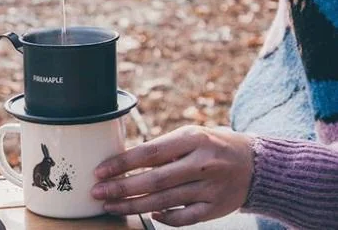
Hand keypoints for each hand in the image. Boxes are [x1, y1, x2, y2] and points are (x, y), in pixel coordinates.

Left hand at [91, 126, 253, 226]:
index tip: (100, 171)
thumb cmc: (212, 145)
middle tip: (98, 193)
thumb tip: (126, 161)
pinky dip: (164, 218)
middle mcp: (201, 164)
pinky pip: (184, 218)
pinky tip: (149, 214)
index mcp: (192, 138)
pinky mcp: (215, 209)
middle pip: (153, 180)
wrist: (255, 164)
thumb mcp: (190, 135)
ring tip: (111, 206)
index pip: (149, 153)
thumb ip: (163, 148)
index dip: (122, 164)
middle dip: (121, 188)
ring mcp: (209, 188)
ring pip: (164, 201)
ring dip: (133, 205)